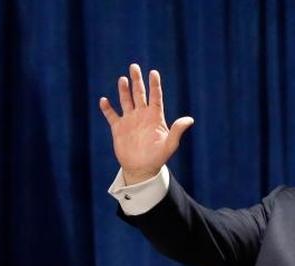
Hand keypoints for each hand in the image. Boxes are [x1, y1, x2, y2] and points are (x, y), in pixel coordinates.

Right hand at [99, 63, 193, 184]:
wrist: (142, 169)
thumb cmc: (158, 157)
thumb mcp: (170, 145)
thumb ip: (177, 131)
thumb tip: (190, 120)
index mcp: (155, 117)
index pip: (155, 96)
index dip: (154, 84)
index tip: (153, 72)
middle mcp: (142, 115)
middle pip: (139, 93)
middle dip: (136, 80)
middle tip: (134, 66)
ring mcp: (129, 120)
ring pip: (126, 101)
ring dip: (123, 90)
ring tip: (122, 79)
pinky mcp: (118, 128)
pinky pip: (111, 115)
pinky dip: (107, 108)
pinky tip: (104, 100)